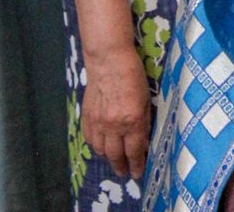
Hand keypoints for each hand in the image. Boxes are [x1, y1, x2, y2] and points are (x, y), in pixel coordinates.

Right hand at [82, 44, 151, 179]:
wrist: (108, 60)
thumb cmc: (133, 75)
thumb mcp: (146, 99)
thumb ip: (144, 122)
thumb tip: (143, 141)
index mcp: (132, 121)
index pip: (134, 151)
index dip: (136, 165)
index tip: (138, 173)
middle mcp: (113, 126)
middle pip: (116, 155)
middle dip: (121, 167)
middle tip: (125, 173)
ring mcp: (98, 123)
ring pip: (101, 150)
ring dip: (108, 158)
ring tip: (114, 160)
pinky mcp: (87, 117)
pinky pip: (90, 139)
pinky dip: (96, 146)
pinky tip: (101, 146)